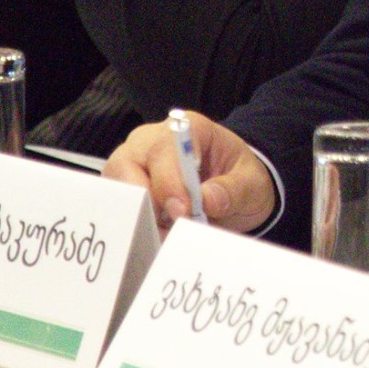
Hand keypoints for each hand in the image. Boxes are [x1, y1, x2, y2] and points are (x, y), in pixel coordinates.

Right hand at [103, 113, 278, 233]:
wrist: (238, 189)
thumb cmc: (241, 178)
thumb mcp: (251, 182)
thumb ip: (232, 189)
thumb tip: (208, 200)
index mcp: (187, 129)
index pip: (163, 150)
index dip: (168, 183)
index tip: (182, 211)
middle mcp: (152, 141)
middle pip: (125, 165)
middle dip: (147, 202)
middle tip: (171, 228)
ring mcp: (134, 164)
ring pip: (117, 189)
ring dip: (140, 218)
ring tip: (170, 236)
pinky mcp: (128, 189)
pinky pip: (119, 208)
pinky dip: (136, 226)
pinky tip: (160, 237)